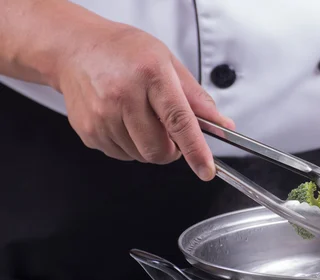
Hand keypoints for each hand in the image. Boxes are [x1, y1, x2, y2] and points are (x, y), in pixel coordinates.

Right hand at [54, 22, 232, 180]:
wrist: (75, 48)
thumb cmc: (124, 52)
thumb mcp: (168, 62)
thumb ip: (197, 98)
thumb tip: (221, 125)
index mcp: (150, 74)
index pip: (179, 121)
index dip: (195, 150)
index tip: (206, 170)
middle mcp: (123, 95)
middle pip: (159, 149)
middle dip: (172, 150)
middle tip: (169, 131)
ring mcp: (102, 116)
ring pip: (141, 156)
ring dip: (150, 146)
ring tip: (141, 117)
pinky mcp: (89, 131)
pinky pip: (122, 155)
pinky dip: (130, 145)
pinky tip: (124, 121)